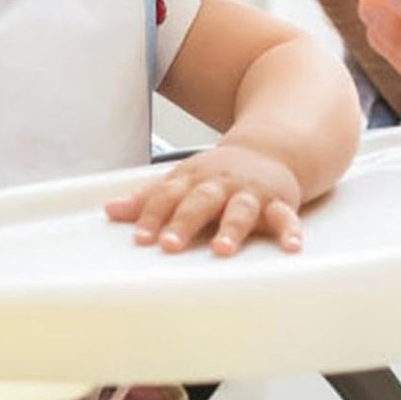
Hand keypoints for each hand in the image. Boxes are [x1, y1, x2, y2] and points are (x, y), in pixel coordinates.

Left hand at [106, 143, 303, 255]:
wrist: (269, 149)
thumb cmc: (219, 174)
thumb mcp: (182, 179)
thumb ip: (148, 198)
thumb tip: (109, 211)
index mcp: (195, 179)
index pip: (168, 196)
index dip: (153, 215)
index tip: (140, 237)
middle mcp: (221, 185)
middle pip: (201, 201)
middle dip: (185, 222)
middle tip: (170, 245)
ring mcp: (250, 193)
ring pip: (241, 210)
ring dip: (232, 229)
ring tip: (222, 250)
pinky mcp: (279, 203)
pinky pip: (286, 218)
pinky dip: (290, 232)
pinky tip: (291, 248)